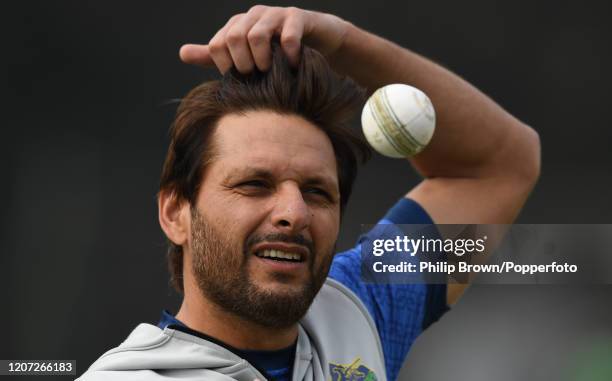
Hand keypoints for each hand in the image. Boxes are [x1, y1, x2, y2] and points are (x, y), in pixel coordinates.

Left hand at [179, 5, 348, 73]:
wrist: (319, 42)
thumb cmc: (278, 52)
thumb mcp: (244, 55)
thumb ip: (214, 55)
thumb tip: (182, 53)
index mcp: (237, 25)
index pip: (217, 45)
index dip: (226, 66)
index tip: (241, 79)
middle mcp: (254, 16)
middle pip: (234, 38)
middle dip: (243, 63)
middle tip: (256, 76)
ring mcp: (276, 15)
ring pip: (257, 35)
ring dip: (263, 60)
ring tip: (272, 71)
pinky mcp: (299, 18)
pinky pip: (288, 36)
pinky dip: (289, 55)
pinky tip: (292, 66)